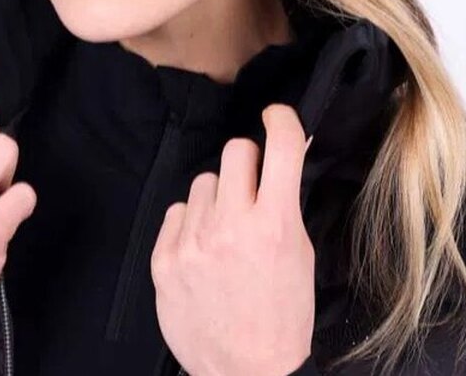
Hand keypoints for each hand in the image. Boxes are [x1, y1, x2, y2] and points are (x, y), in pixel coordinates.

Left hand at [151, 104, 315, 375]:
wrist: (246, 371)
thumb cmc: (282, 315)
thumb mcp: (300, 256)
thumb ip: (286, 205)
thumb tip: (283, 159)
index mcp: (274, 226)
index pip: (280, 146)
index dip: (282, 120)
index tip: (276, 116)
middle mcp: (230, 227)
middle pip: (234, 151)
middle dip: (248, 162)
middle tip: (253, 187)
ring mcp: (193, 243)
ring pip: (204, 182)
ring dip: (218, 197)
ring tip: (226, 232)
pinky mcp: (164, 259)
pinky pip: (178, 211)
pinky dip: (192, 224)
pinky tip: (204, 251)